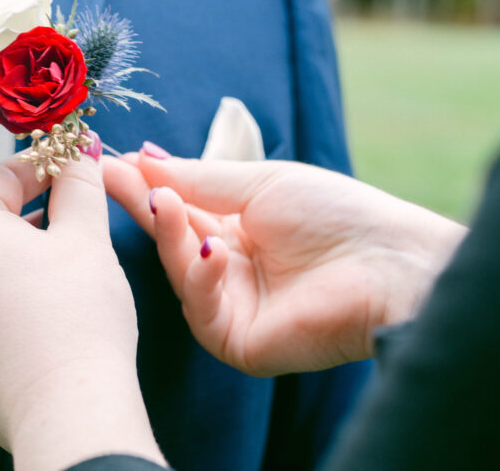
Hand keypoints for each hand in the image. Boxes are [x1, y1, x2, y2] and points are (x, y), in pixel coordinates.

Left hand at [0, 149, 164, 470]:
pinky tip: (41, 305)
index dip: (42, 166)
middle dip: (26, 208)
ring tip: (61, 258)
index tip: (72, 166)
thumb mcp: (86, 238)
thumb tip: (79, 151)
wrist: (69, 414)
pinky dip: (2, 293)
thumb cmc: (77, 323)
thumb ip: (79, 184)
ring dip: (14, 251)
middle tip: (70, 208)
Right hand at [104, 148, 466, 375]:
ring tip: (163, 204)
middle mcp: (230, 267)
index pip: (178, 206)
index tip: (108, 160)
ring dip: (169, 236)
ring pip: (179, 273)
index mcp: (238, 228)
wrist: (390, 264)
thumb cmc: (336, 214)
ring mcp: (234, 306)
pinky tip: (213, 250)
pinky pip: (203, 311)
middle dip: (141, 205)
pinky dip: (203, 279)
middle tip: (108, 177)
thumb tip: (144, 157)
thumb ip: (197, 177)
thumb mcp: (259, 182)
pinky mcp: (240, 342)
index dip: (144, 185)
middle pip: (170, 238)